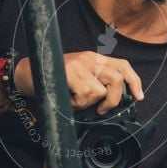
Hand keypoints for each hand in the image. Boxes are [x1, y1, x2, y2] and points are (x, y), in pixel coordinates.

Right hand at [15, 52, 143, 113]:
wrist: (27, 73)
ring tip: (74, 100)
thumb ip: (95, 82)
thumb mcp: (78, 77)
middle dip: (112, 100)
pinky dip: (76, 104)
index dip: (135, 81)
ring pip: (99, 91)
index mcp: (95, 59)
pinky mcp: (69, 72)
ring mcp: (79, 64)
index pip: (123, 65)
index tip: (139, 97)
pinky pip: (83, 95)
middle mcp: (90, 58)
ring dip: (87, 103)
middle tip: (101, 109)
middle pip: (117, 79)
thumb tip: (110, 103)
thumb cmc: (54, 78)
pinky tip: (66, 99)